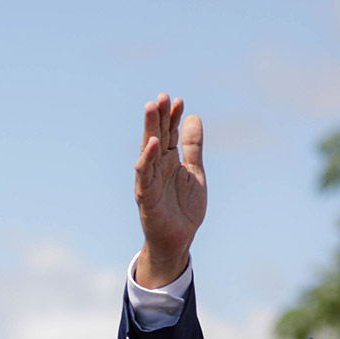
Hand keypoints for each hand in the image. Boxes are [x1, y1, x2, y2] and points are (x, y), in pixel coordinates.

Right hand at [133, 93, 205, 286]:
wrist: (179, 241)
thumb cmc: (184, 209)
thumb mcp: (195, 172)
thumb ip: (193, 147)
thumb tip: (193, 117)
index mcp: (169, 161)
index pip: (169, 133)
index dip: (173, 117)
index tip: (179, 100)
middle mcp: (157, 168)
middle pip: (156, 137)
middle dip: (158, 117)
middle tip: (161, 97)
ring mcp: (150, 181)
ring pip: (147, 151)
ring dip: (149, 130)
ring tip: (152, 109)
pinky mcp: (146, 197)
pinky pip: (145, 175)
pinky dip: (147, 159)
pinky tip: (151, 144)